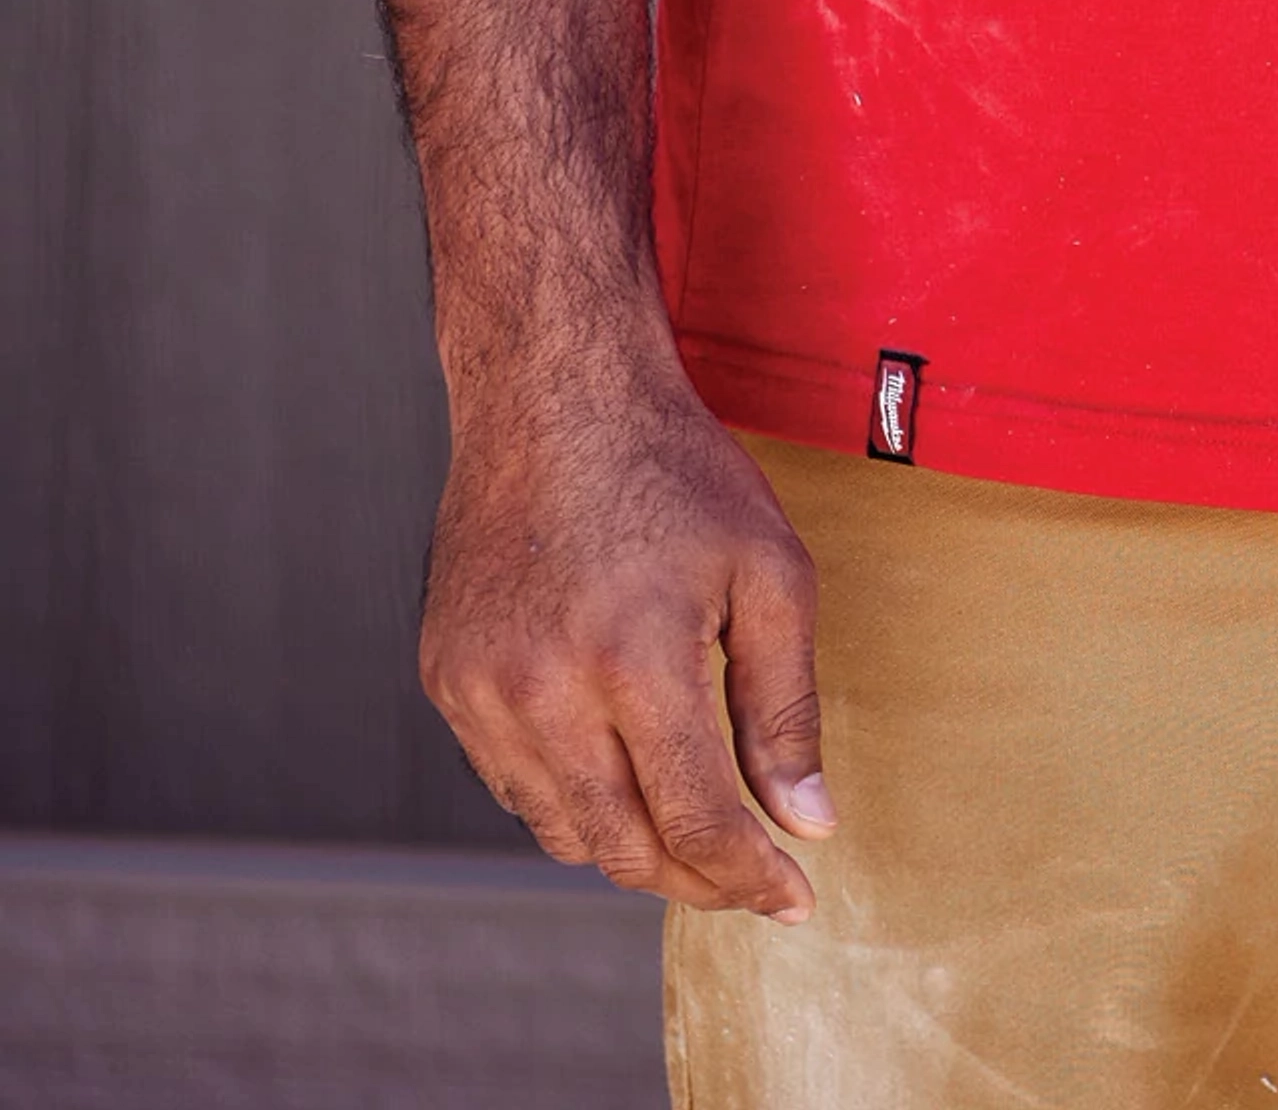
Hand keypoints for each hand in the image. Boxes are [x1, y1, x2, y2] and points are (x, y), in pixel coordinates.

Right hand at [419, 346, 832, 919]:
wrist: (555, 398)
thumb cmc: (678, 476)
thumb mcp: (770, 571)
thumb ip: (786, 707)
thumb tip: (809, 822)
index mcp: (633, 658)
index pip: (695, 819)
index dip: (750, 876)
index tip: (796, 899)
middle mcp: (542, 688)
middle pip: (621, 846)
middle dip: (696, 879)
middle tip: (752, 877)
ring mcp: (480, 690)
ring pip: (562, 828)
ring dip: (633, 847)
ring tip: (697, 831)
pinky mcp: (446, 681)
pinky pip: (514, 783)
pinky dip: (574, 798)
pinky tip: (624, 772)